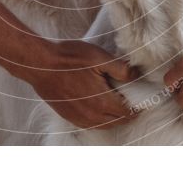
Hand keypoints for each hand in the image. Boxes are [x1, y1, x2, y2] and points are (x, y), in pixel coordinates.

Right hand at [23, 40, 138, 129]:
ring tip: (118, 106)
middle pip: (118, 121)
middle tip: (133, 102)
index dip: (138, 108)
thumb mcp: (98, 57)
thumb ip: (119, 68)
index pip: (128, 112)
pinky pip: (90, 125)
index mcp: (102, 102)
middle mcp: (92, 115)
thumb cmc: (68, 58)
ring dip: (114, 118)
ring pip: (105, 125)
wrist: (39, 65)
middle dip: (128, 114)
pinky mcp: (69, 117)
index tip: (142, 100)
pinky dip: (100, 121)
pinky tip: (100, 110)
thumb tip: (135, 75)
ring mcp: (79, 118)